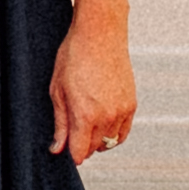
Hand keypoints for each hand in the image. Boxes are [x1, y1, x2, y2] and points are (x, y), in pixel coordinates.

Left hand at [48, 8, 136, 164]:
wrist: (100, 34)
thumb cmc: (74, 57)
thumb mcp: (58, 90)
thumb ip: (60, 123)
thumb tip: (57, 149)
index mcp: (85, 115)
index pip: (80, 153)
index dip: (71, 154)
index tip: (65, 148)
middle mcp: (106, 116)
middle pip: (94, 148)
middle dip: (82, 145)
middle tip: (73, 131)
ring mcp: (122, 111)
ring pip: (109, 142)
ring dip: (98, 139)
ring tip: (87, 124)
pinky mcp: (131, 104)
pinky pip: (123, 132)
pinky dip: (113, 133)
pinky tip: (102, 124)